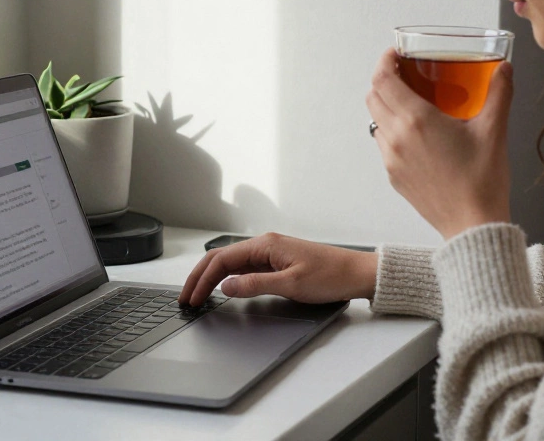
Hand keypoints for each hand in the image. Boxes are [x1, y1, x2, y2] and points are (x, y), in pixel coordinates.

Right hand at [179, 233, 377, 306]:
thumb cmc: (330, 276)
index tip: (192, 299)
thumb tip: (226, 286)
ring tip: (198, 295)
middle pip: (221, 258)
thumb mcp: (291, 284)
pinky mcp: (277, 263)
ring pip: (231, 263)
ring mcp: (270, 253)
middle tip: (186, 298)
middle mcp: (265, 245)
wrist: (357, 274)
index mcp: (265, 244)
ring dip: (212, 278)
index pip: (222, 259)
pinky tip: (222, 290)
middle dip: (200, 277)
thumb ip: (255, 285)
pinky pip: (245, 268)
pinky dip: (228, 279)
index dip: (203, 280)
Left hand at [366, 48, 513, 238]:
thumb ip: (499, 93)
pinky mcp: (394, 176)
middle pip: (373, 96)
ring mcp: (391, 159)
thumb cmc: (482, 180)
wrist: (472, 227)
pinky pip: (384, 144)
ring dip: (387, 106)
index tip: (397, 54)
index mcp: (416, 120)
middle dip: (385, 80)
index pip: (382, 79)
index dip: (385, 61)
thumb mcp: (494, 130)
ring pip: (375, 121)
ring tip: (413, 104)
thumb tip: (505, 69)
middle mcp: (396, 137)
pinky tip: (419, 135)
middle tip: (407, 74)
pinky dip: (393, 131)